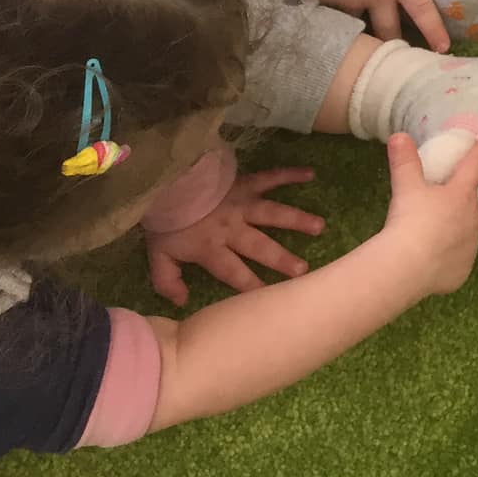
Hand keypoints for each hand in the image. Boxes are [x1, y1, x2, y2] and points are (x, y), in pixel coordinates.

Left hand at [146, 168, 325, 306]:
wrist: (162, 181)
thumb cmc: (164, 221)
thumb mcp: (158, 256)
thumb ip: (168, 281)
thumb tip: (184, 301)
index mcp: (211, 248)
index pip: (233, 272)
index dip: (251, 286)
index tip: (270, 298)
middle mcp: (232, 228)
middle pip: (260, 246)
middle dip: (281, 259)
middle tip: (303, 270)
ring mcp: (241, 204)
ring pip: (273, 213)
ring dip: (296, 219)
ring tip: (319, 226)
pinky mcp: (245, 182)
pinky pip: (270, 177)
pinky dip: (290, 174)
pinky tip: (310, 175)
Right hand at [280, 0, 460, 51]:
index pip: (423, 10)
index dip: (434, 30)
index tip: (444, 49)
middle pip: (389, 29)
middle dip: (394, 43)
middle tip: (398, 58)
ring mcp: (352, 1)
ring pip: (359, 26)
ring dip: (363, 35)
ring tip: (363, 45)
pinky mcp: (327, 1)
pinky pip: (333, 15)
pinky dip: (335, 18)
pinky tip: (331, 22)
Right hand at [378, 133, 477, 296]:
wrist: (408, 267)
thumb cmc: (411, 220)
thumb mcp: (406, 186)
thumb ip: (405, 161)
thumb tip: (399, 136)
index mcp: (462, 194)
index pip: (476, 164)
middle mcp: (472, 219)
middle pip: (468, 204)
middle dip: (459, 201)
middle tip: (440, 202)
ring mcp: (470, 248)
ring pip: (464, 234)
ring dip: (454, 230)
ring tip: (432, 234)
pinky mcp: (461, 272)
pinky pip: (454, 262)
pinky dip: (446, 260)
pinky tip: (429, 262)